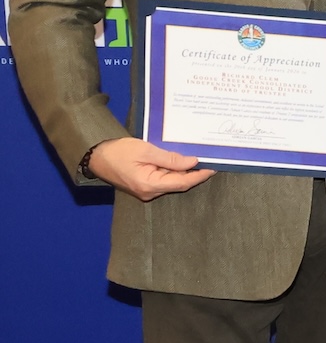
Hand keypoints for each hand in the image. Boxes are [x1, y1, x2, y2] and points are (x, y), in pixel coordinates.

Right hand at [84, 137, 214, 200]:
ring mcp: (146, 191)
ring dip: (183, 172)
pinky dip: (172, 172)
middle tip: (209, 160)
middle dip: (194, 173)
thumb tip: (192, 162)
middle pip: (178, 183)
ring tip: (197, 158)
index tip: (213, 167)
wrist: (95, 157)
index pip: (182, 183)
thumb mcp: (146, 150)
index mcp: (150, 185)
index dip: (200, 175)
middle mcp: (149, 192)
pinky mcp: (143, 187)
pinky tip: (179, 162)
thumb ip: (170, 158)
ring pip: (171, 182)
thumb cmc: (117, 152)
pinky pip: (163, 180)